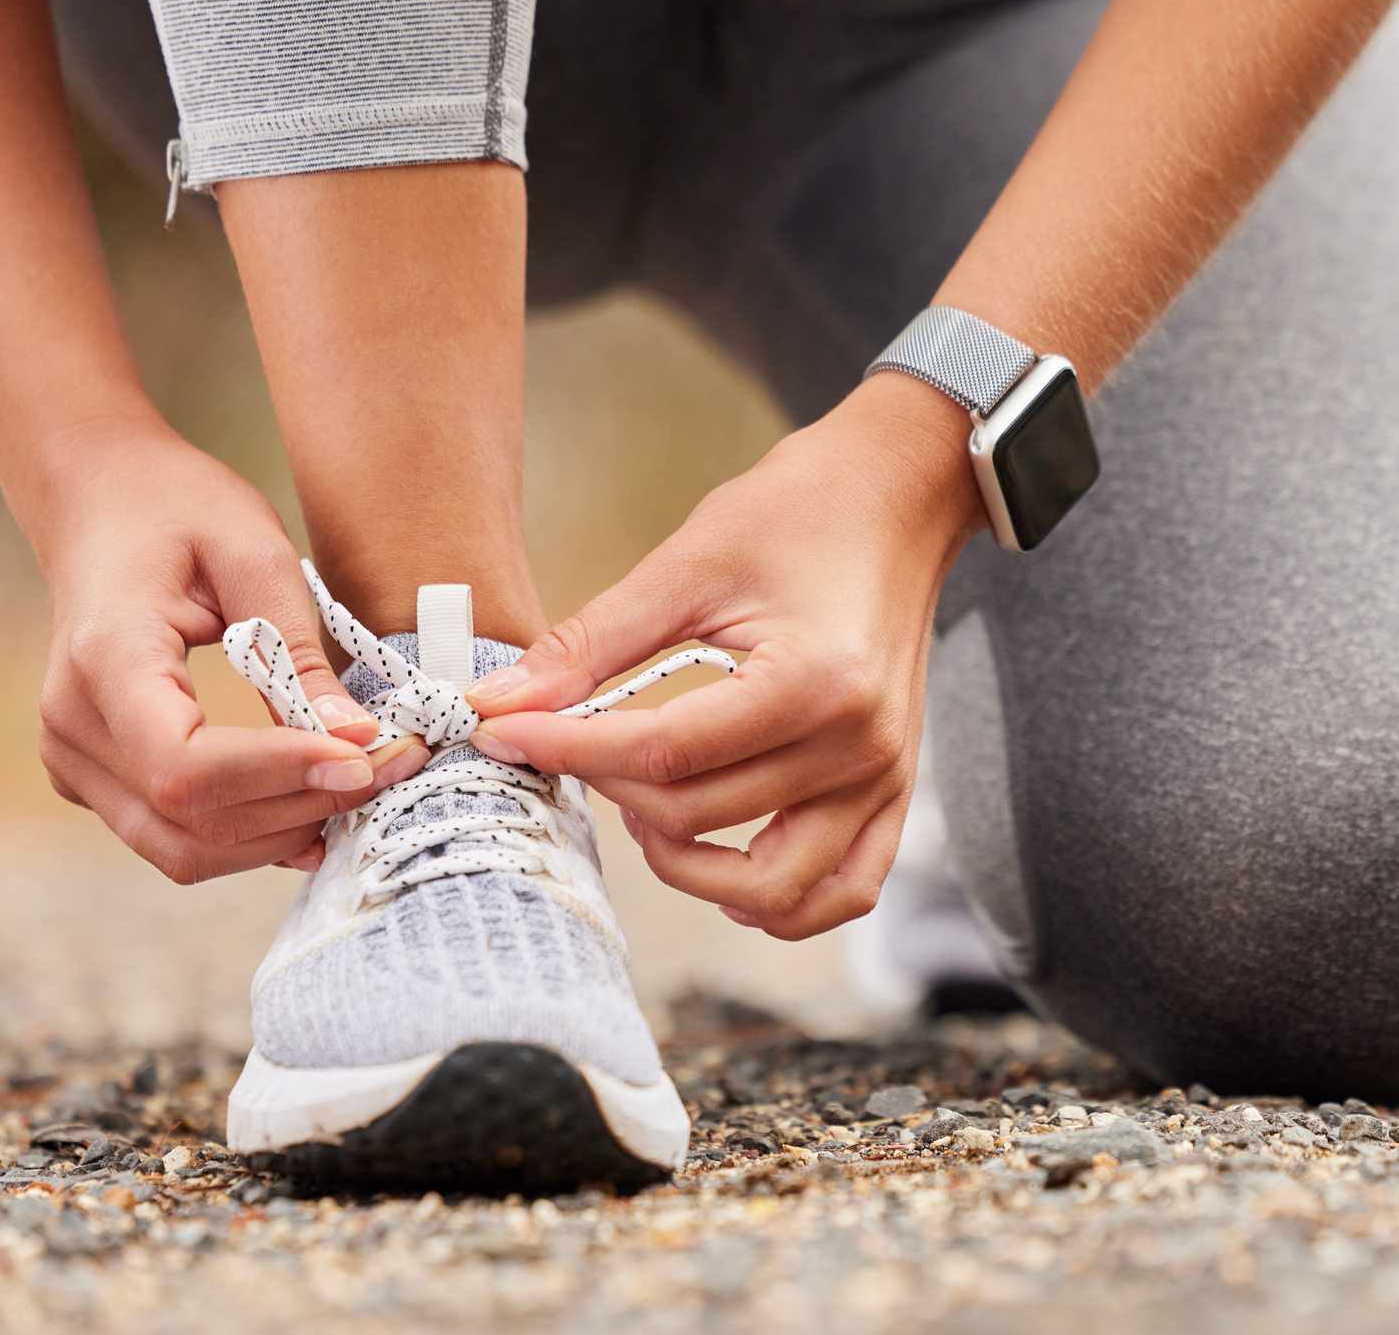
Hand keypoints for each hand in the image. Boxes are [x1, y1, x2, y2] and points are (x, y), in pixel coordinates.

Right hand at [32, 426, 428, 882]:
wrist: (100, 502)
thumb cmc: (177, 509)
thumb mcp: (255, 553)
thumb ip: (298, 654)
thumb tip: (355, 740)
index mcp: (105, 659)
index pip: (185, 765)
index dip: (278, 774)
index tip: (361, 755)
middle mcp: (73, 724)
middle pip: (189, 821)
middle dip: (299, 809)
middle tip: (386, 769)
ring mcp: (73, 760)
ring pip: (183, 849)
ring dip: (280, 833)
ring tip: (355, 784)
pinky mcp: (94, 778)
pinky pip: (174, 837)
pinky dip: (249, 834)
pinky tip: (307, 801)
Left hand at [466, 375, 984, 937]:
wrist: (897, 494)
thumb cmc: (799, 512)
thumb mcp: (687, 564)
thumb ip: (592, 642)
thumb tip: (500, 702)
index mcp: (812, 682)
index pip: (664, 752)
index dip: (569, 750)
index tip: (505, 733)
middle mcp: (857, 747)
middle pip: (701, 816)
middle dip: (609, 789)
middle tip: (565, 745)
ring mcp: (883, 779)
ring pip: (771, 887)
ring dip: (688, 866)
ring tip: (641, 807)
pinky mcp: (893, 791)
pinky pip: (843, 890)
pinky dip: (780, 904)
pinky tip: (722, 870)